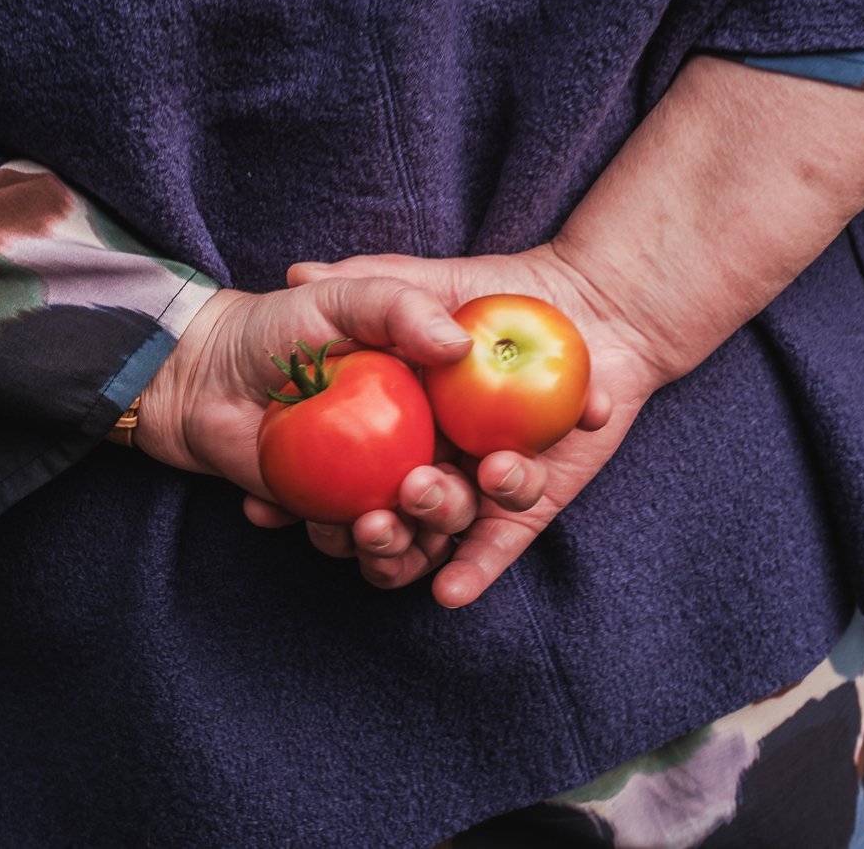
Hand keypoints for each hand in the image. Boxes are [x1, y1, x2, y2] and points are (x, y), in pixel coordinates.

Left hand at [136, 278, 499, 576]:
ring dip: (401, 544)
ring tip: (367, 527)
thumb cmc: (278, 328)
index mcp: (443, 400)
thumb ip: (403, 304)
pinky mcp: (338, 516)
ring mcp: (381, 487)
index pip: (500, 445)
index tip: (497, 469)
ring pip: (416, 536)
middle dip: (448, 507)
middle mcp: (424, 448)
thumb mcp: (343, 298)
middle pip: (463, 500)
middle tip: (413, 493)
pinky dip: (346, 547)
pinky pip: (357, 546)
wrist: (201, 371)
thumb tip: (460, 344)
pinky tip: (322, 528)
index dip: (515, 468)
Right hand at [287, 244, 664, 608]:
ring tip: (410, 508)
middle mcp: (429, 461)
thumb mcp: (428, 281)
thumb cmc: (503, 288)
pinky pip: (495, 546)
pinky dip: (473, 572)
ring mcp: (475, 486)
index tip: (265, 507)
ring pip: (433, 531)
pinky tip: (450, 591)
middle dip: (368, 525)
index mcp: (397, 422)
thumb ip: (370, 285)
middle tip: (365, 513)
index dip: (295, 499)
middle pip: (384, 512)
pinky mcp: (528, 504)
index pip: (336, 474)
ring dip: (413, 537)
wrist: (598, 305)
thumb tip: (298, 273)